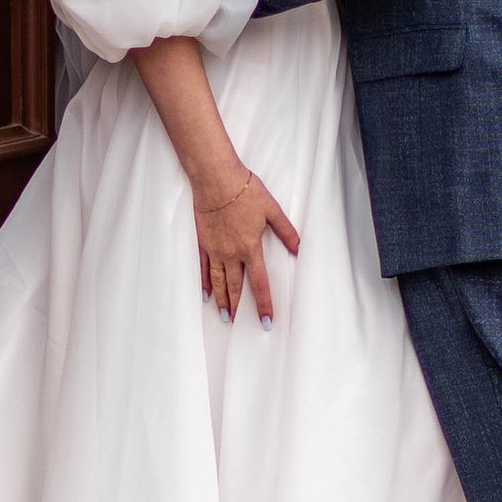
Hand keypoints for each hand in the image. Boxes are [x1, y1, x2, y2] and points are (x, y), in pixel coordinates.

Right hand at [192, 164, 300, 323]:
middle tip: (237, 322)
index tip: (266, 321)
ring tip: (223, 315)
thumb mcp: (272, 210)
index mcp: (250, 248)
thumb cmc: (245, 191)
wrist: (216, 179)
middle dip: (238, 306)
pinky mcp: (202, 242)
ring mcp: (214, 249)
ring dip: (221, 300)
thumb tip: (299, 248)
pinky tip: (205, 293)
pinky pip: (203, 268)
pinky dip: (205, 282)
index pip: (259, 283)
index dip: (264, 304)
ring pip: (218, 281)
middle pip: (235, 286)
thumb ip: (286, 231)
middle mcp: (231, 253)